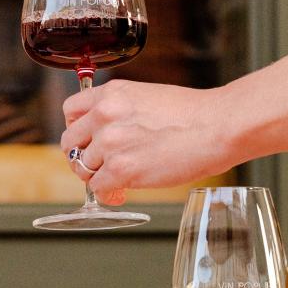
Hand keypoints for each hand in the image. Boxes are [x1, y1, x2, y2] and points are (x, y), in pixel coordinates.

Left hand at [60, 79, 230, 204]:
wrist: (217, 126)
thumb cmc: (194, 114)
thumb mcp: (147, 96)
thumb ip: (121, 110)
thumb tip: (109, 131)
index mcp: (111, 93)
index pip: (70, 111)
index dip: (77, 129)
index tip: (86, 139)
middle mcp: (105, 114)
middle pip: (70, 142)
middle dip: (83, 157)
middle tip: (98, 165)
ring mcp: (110, 142)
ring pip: (83, 168)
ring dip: (100, 177)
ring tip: (119, 180)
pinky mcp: (120, 169)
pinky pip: (98, 188)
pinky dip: (109, 194)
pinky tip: (123, 191)